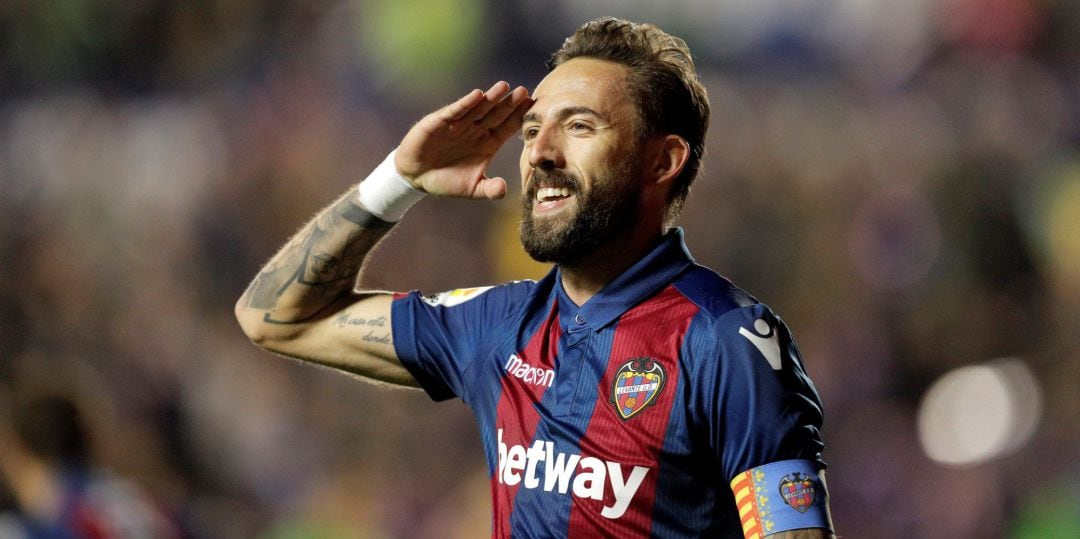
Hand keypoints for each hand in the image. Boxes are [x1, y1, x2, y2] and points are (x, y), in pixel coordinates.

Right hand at [395, 81, 532, 199]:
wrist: (416, 176)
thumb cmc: (446, 181)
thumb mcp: (471, 189)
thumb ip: (489, 190)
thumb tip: (504, 190)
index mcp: (488, 143)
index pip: (507, 127)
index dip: (519, 118)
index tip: (533, 107)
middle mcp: (476, 130)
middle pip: (497, 114)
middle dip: (510, 104)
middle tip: (524, 91)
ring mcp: (460, 124)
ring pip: (479, 108)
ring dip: (491, 97)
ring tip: (504, 86)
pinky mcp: (441, 121)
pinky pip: (456, 110)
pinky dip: (466, 103)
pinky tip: (477, 95)